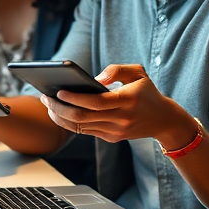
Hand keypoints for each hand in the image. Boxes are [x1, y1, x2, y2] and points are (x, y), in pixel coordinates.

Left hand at [41, 63, 196, 148]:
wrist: (163, 119)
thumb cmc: (147, 91)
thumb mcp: (138, 72)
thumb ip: (116, 69)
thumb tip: (94, 79)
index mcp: (127, 101)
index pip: (95, 102)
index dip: (75, 98)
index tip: (59, 91)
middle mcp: (120, 119)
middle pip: (82, 117)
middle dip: (59, 108)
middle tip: (45, 97)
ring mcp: (115, 131)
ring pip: (80, 127)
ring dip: (60, 116)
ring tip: (48, 104)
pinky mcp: (111, 138)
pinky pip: (85, 131)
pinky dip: (69, 123)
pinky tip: (59, 112)